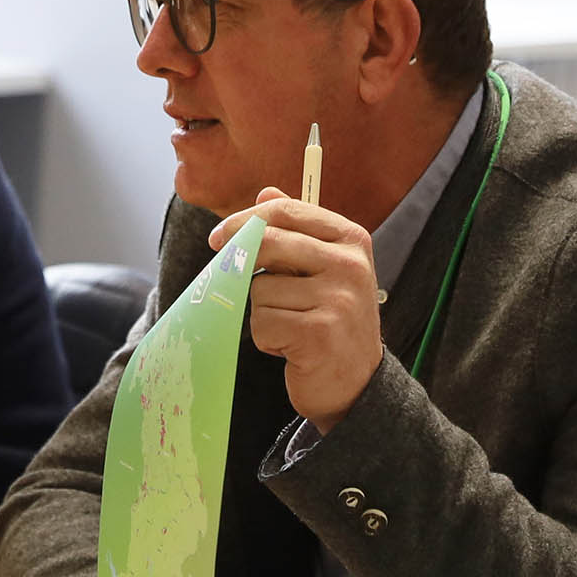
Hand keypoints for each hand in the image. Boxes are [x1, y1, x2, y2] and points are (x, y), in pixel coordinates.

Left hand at [209, 186, 380, 431]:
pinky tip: (290, 347)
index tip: (219, 236)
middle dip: (239, 258)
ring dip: (262, 311)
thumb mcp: (322, 269)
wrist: (357, 384)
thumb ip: (295, 231)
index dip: (245, 220)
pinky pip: (263, 322)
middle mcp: (350, 265)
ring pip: (260, 289)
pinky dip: (266, 337)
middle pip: (269, 243)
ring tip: (289, 326)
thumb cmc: (332, 320)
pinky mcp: (318, 334)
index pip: (286, 212)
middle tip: (224, 271)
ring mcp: (337, 300)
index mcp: (351, 240)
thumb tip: (265, 192)